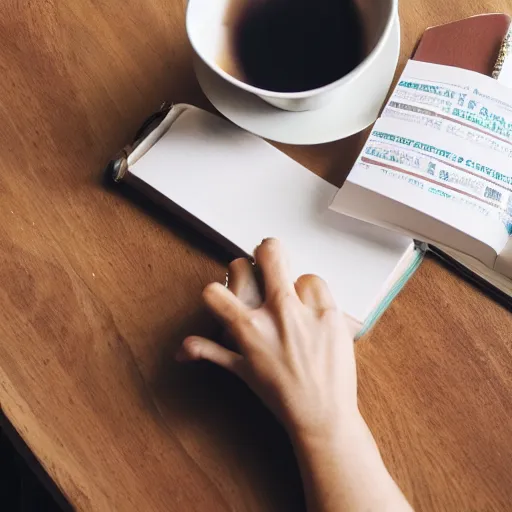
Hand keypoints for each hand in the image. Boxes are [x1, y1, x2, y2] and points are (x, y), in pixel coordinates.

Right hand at [176, 238, 359, 439]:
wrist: (322, 415)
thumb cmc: (281, 395)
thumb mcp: (242, 372)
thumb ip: (211, 352)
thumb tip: (182, 348)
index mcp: (248, 328)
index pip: (215, 291)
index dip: (218, 289)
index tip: (228, 293)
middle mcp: (275, 313)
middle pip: (269, 252)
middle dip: (265, 250)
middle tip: (268, 259)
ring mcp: (305, 311)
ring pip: (298, 272)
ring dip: (296, 286)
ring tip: (299, 307)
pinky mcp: (330, 313)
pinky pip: (319, 285)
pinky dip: (315, 296)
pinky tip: (314, 314)